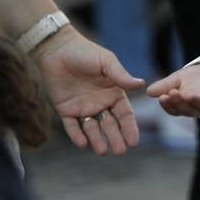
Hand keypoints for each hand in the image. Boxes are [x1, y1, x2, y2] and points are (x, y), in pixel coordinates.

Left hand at [33, 26, 144, 154]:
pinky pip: (72, 126)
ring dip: (98, 140)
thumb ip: (121, 76)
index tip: (134, 142)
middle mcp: (100, 103)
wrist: (58, 48)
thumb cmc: (85, 52)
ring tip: (103, 151)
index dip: (130, 128)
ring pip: (92, 129)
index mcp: (113, 93)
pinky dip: (77, 135)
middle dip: (116, 138)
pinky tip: (83, 144)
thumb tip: (142, 84)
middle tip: (120, 151)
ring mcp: (82, 108)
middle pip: (110, 125)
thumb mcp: (106, 62)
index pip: (125, 115)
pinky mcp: (65, 110)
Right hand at [148, 63, 199, 117]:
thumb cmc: (197, 78)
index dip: (168, 105)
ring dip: (195, 102)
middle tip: (172, 93)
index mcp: (184, 105)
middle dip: (179, 102)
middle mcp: (197, 108)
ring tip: (188, 95)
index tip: (162, 97)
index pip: (174, 109)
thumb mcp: (178, 79)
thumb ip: (165, 85)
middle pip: (186, 110)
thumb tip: (148, 92)